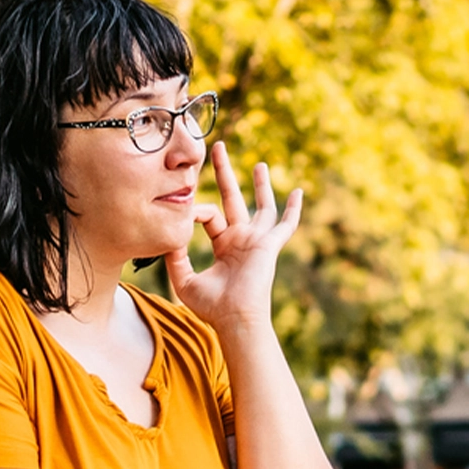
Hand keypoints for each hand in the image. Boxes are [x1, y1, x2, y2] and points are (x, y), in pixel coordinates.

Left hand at [167, 142, 300, 329]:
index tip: (184, 212)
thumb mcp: (185, 280)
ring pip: (261, 206)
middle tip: (218, 149)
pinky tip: (299, 193)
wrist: (234, 319)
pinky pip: (285, 225)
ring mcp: (257, 240)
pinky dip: (293, 210)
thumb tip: (168, 235)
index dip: (195, 210)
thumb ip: (175, 257)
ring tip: (259, 164)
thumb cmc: (212, 307)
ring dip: (260, 184)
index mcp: (224, 245)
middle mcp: (241, 239)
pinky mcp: (269, 245)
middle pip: (233, 198)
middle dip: (225, 173)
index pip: (210, 216)